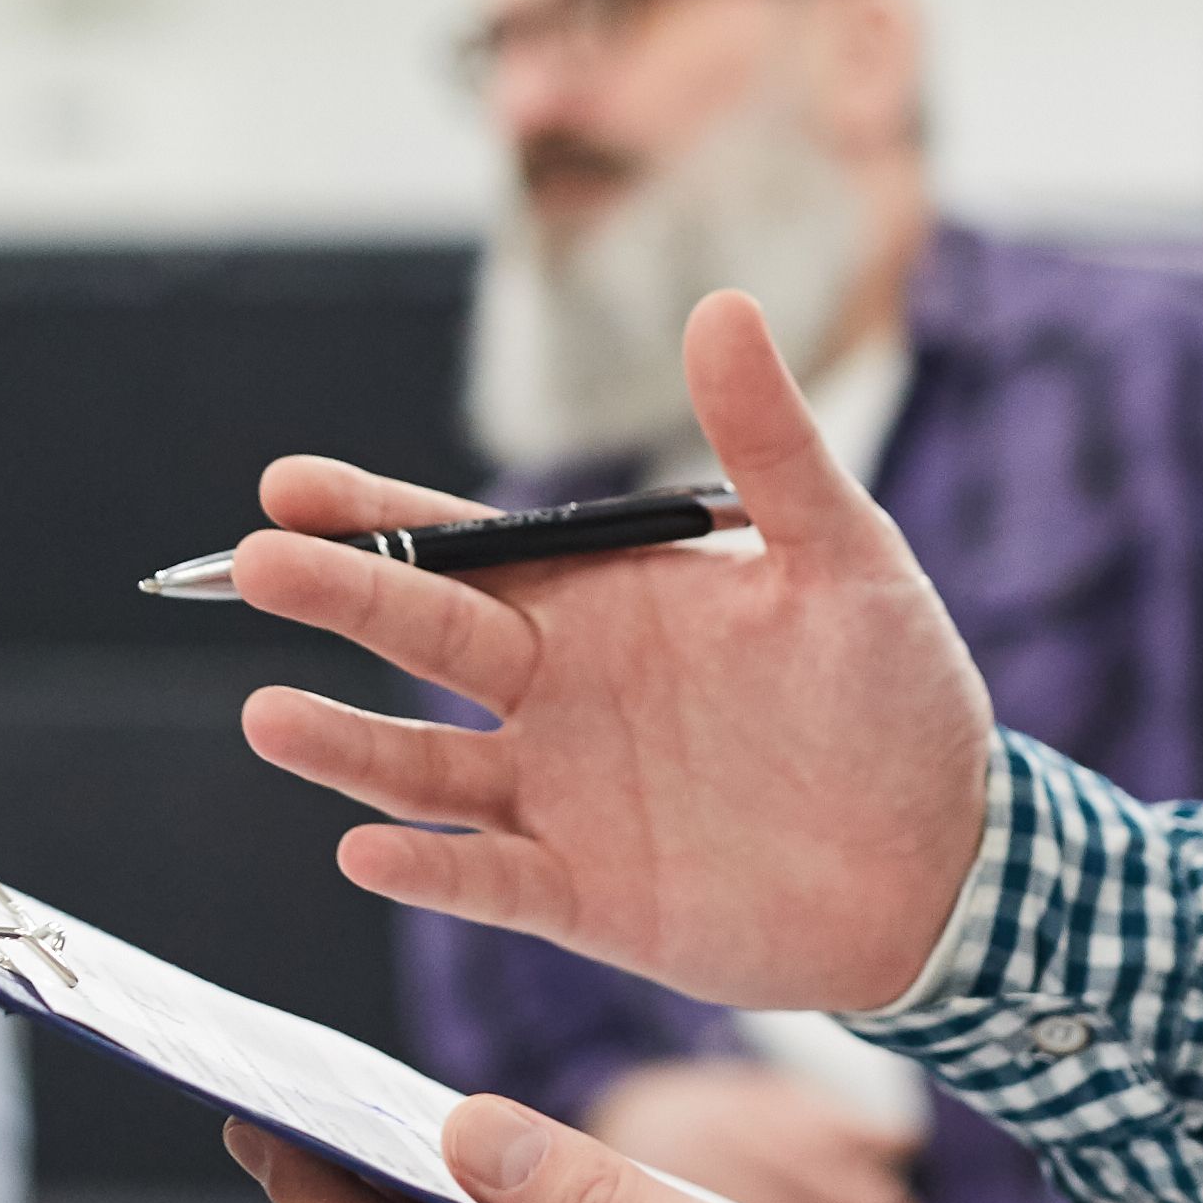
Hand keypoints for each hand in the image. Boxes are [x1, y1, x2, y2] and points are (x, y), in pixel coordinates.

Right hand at [235, 293, 996, 1013]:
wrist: (950, 866)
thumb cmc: (896, 700)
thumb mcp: (846, 557)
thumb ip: (772, 445)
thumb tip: (724, 308)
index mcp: (600, 601)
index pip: (465, 549)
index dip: (376, 517)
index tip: (287, 484)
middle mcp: (556, 692)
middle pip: (421, 638)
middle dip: (337, 597)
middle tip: (253, 564)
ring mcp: (559, 796)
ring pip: (423, 765)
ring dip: (347, 744)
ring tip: (269, 715)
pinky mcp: (583, 894)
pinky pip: (487, 879)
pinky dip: (426, 869)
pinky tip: (366, 851)